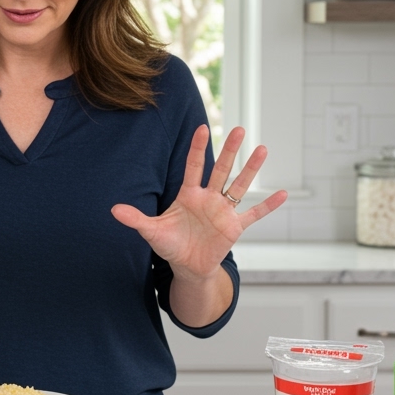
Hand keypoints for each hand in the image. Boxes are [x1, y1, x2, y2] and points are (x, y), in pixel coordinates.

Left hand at [111, 125, 286, 279]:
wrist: (187, 266)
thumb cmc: (170, 245)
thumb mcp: (151, 231)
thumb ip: (136, 218)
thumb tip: (112, 210)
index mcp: (189, 195)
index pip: (193, 166)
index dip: (196, 148)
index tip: (201, 127)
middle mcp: (209, 198)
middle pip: (220, 169)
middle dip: (229, 150)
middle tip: (238, 129)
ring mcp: (223, 211)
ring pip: (239, 186)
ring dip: (250, 169)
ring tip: (262, 150)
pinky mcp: (234, 227)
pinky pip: (254, 214)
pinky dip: (267, 205)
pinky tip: (282, 194)